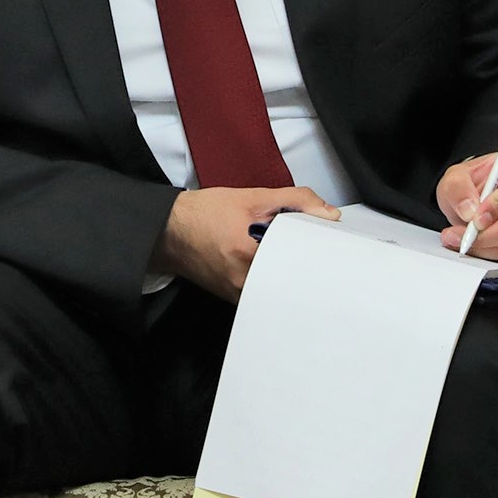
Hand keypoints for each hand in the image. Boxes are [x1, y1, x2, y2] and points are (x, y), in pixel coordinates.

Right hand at [152, 186, 339, 300]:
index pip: (301, 258)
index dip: (317, 248)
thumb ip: (295, 201)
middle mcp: (243, 281)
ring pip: (281, 289)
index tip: (325, 240)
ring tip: (289, 253)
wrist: (169, 232)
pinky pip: (266, 293)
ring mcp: (239, 294)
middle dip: (306, 261)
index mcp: (248, 253)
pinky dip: (275, 279)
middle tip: (312, 246)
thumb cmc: (204, 213)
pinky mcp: (235, 299)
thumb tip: (328, 213)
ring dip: (291, 271)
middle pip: (294, 278)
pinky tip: (271, 263)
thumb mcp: (252, 197)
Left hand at [434, 149, 497, 262]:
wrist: (477, 197)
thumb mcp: (456, 176)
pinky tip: (475, 245)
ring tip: (460, 239)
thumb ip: (458, 188)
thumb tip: (469, 210)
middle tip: (461, 235)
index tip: (476, 218)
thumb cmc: (474, 183)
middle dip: (486, 235)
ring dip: (484, 247)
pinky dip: (490, 254)